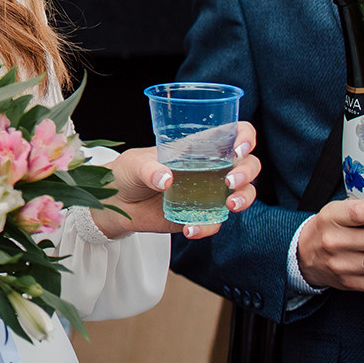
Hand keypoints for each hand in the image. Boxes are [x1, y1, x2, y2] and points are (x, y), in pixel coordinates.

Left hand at [90, 123, 261, 239]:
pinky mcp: (200, 215)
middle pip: (248, 165)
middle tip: (230, 182)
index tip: (239, 149)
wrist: (116, 203)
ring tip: (229, 206)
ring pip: (243, 193)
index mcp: (198, 147)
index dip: (245, 137)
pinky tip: (190, 229)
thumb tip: (166, 179)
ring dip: (244, 199)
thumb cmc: (127, 172)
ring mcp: (208, 192)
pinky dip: (208, 227)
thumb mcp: (134, 163)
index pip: (233, 134)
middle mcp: (210, 168)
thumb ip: (149, 169)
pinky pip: (216, 222)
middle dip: (247, 172)